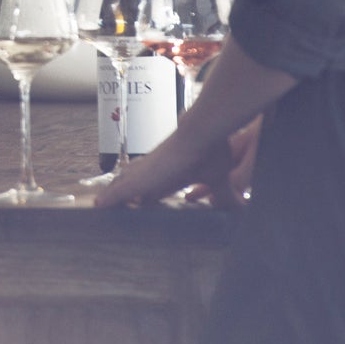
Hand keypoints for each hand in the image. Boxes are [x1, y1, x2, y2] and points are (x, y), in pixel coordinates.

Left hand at [94, 112, 257, 209]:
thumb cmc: (212, 151)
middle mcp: (156, 170)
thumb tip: (245, 210)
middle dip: (124, 192)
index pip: (154, 185)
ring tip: (100, 205)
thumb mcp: (219, 181)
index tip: (138, 201)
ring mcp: (147, 172)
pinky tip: (98, 204)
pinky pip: (121, 189)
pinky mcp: (143, 177)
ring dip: (113, 195)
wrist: (202, 133)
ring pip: (124, 185)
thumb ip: (227, 196)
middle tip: (111, 204)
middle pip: (134, 183)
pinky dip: (111, 197)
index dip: (145, 193)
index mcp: (172, 173)